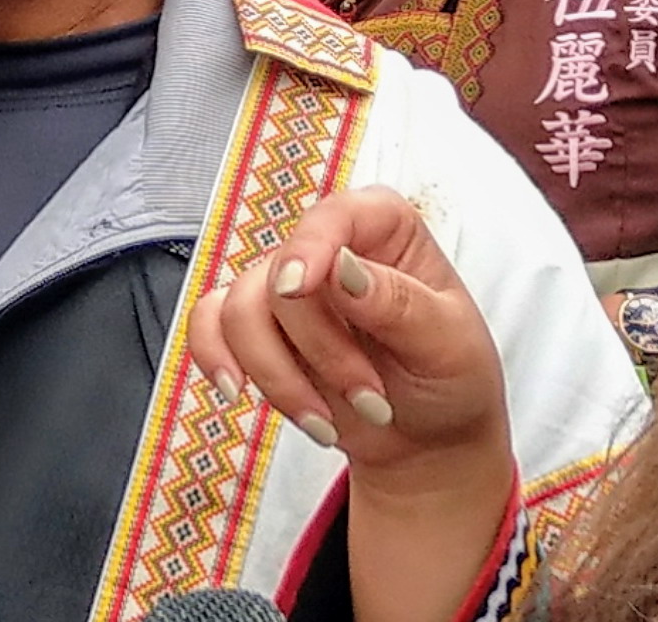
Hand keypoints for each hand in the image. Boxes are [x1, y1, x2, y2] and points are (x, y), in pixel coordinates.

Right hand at [189, 187, 510, 498]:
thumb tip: (340, 268)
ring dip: (280, 377)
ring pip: (239, 310)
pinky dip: (217, 361)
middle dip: (320, 353)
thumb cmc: (450, 380)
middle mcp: (328, 247)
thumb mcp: (448, 344)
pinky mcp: (257, 328)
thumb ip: (398, 303)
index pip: (333, 217)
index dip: (309, 248)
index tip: (298, 290)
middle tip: (371, 399)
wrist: (426, 441)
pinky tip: (239, 393)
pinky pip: (207, 326)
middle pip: (280, 279)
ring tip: (328, 420)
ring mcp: (286, 288)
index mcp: (384, 228)